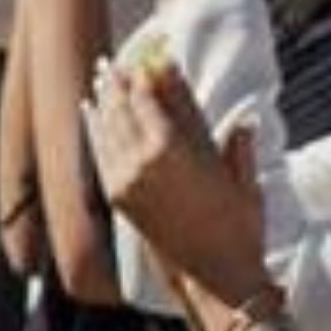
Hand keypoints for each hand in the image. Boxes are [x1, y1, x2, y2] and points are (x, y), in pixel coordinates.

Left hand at [81, 60, 270, 310]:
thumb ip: (227, 140)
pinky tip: (91, 111)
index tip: (151, 55)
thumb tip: (232, 113)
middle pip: (125, 107)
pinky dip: (94, 127)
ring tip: (102, 75)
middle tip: (116, 60)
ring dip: (104, 99)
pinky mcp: (118, 197)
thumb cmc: (238, 227)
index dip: (149, 73)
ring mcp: (126, 179)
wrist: (214, 275)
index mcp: (173, 149)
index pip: (153, 96)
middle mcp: (143, 160)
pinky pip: (100, 151)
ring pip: (108, 126)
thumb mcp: (240, 177)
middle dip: (120, 80)